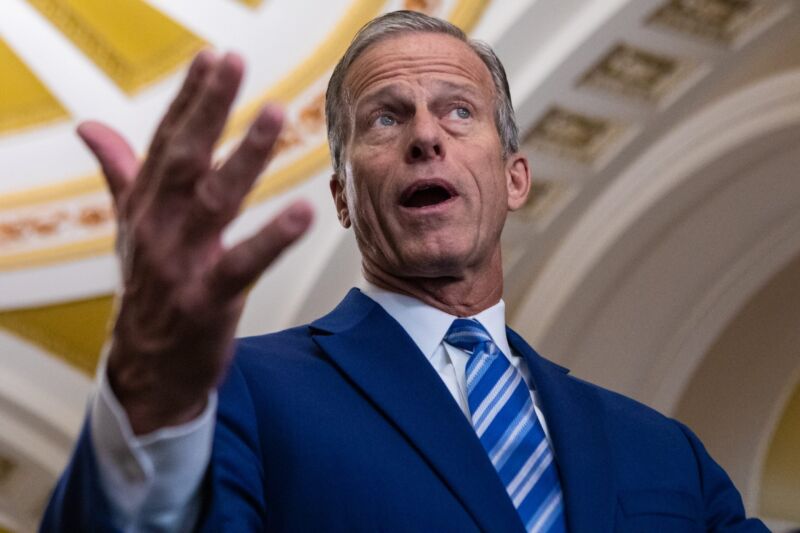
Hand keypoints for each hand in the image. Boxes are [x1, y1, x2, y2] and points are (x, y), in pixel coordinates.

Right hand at [79, 51, 313, 433]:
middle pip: (184, 158)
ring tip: (274, 113)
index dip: (188, 99)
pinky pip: (243, 265)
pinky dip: (272, 239)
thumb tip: (90, 127)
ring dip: (243, 156)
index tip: (213, 58)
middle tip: (235, 63)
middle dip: (209, 108)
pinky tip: (302, 210)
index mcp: (144, 206)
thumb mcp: (130, 228)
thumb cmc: (148, 288)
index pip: (165, 142)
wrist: (146, 367)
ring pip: (214, 201)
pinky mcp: (208, 300)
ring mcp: (180, 264)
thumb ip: (120, 174)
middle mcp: (158, 228)